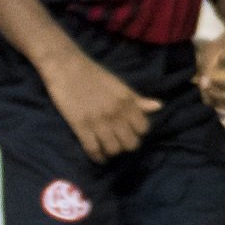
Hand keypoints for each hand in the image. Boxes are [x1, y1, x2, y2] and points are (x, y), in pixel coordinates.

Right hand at [42, 51, 161, 161]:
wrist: (66, 67)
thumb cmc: (94, 74)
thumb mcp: (120, 85)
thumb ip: (137, 99)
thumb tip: (158, 107)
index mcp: (127, 102)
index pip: (143, 128)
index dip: (138, 133)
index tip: (132, 133)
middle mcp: (116, 114)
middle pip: (130, 143)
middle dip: (127, 146)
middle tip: (120, 143)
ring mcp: (98, 121)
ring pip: (113, 149)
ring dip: (112, 152)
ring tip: (109, 149)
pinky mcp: (80, 126)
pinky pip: (93, 149)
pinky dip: (97, 157)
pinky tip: (98, 157)